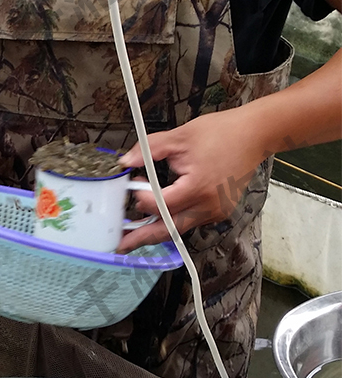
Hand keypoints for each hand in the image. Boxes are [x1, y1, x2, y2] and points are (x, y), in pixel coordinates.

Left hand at [116, 107, 268, 251]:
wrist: (255, 135)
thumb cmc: (222, 133)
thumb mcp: (180, 137)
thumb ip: (149, 149)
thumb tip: (125, 161)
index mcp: (197, 188)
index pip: (159, 205)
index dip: (140, 197)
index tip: (134, 184)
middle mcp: (208, 206)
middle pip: (168, 229)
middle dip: (142, 238)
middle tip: (121, 245)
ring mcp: (215, 212)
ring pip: (179, 229)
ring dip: (156, 231)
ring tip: (134, 236)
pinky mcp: (219, 212)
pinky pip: (191, 222)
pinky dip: (174, 221)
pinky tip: (160, 219)